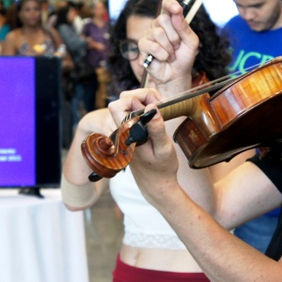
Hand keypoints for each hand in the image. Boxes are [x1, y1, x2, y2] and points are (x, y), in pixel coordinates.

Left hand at [107, 89, 179, 203]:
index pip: (118, 106)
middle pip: (121, 100)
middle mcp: (122, 132)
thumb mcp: (164, 148)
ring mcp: (124, 132)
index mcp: (126, 136)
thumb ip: (156, 128)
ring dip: (143, 102)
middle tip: (159, 104)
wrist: (157, 184)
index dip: (135, 99)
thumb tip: (151, 107)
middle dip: (140, 96)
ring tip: (159, 110)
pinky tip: (156, 116)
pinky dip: (144, 109)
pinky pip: (132, 112)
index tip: (154, 105)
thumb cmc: (162, 168)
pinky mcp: (129, 132)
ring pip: (127, 104)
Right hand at [139, 0, 199, 96]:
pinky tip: (164, 58)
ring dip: (169, 47)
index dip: (170, 4)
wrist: (177, 75)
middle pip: (163, 19)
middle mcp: (159, 26)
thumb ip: (184, 27)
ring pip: (157, 33)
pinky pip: (152, 45)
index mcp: (171, 21)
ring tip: (171, 54)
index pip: (167, 5)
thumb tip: (177, 13)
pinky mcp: (143, 46)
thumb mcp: (191, 42)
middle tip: (177, 46)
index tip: (177, 9)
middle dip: (174, 35)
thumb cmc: (184, 57)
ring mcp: (149, 35)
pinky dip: (162, 54)